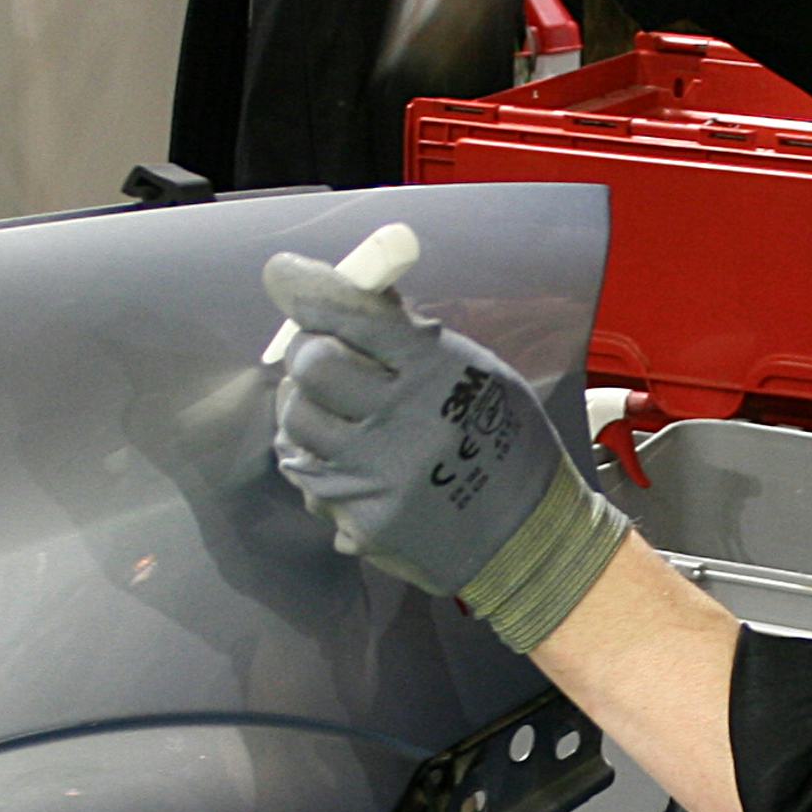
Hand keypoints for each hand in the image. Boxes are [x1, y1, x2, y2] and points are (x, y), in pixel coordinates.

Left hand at [264, 248, 627, 650]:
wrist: (528, 536)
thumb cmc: (504, 442)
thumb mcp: (476, 373)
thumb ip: (413, 338)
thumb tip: (352, 292)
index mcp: (436, 371)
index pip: (356, 316)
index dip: (312, 291)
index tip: (284, 275)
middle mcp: (403, 420)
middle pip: (313, 366)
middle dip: (307, 355)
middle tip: (319, 359)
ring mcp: (377, 474)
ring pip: (297, 424)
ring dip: (304, 411)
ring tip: (331, 413)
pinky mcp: (362, 518)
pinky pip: (308, 477)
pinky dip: (315, 462)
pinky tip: (344, 461)